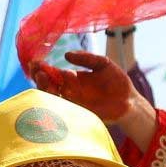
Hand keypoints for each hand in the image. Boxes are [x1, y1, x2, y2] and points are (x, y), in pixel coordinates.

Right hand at [29, 50, 156, 149]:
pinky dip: (56, 101)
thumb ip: (86, 58)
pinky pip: (63, 108)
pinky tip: (56, 91)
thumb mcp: (103, 64)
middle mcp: (68, 90)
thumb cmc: (117, 81)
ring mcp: (72, 102)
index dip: (42, 68)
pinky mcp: (78, 112)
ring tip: (45, 77)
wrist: (129, 101)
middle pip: (47, 85)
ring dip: (46, 87)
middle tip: (38, 70)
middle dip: (39, 77)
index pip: (52, 73)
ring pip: (52, 96)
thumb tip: (66, 54)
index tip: (35, 62)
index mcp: (71, 78)